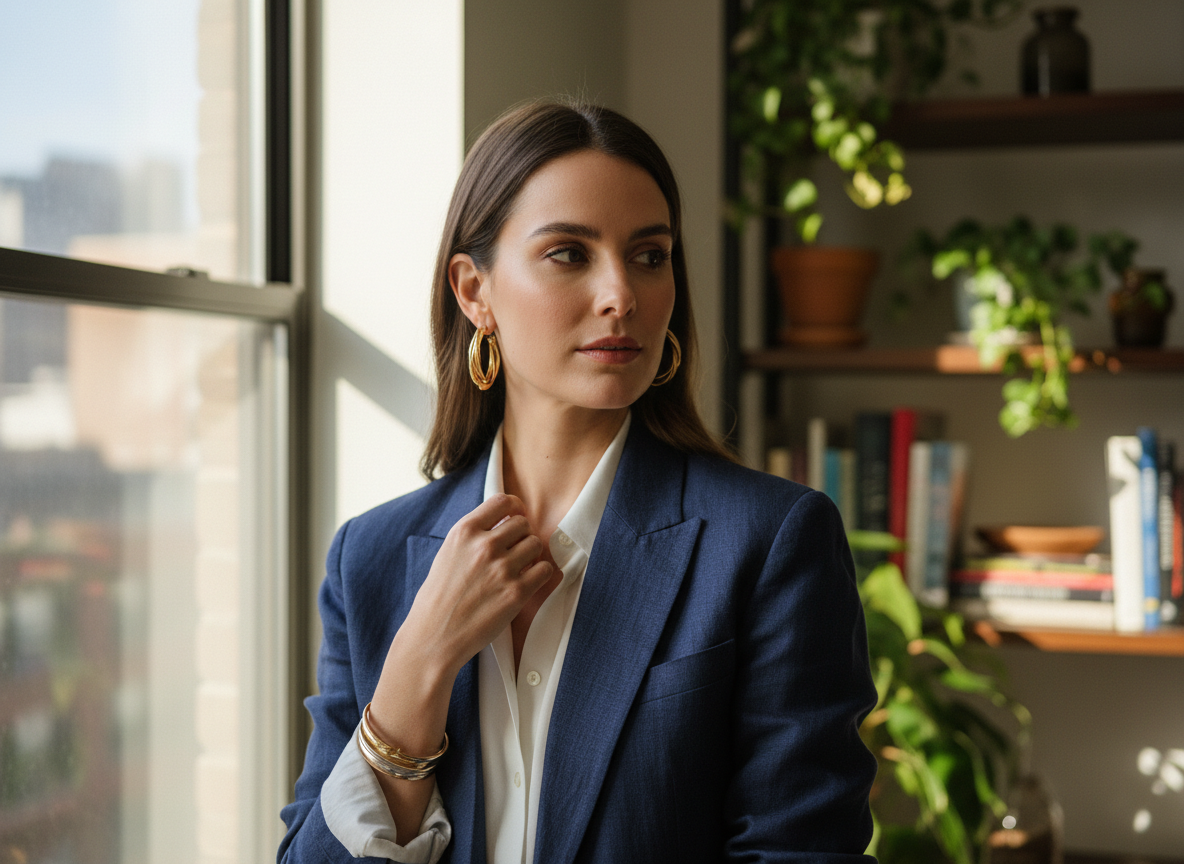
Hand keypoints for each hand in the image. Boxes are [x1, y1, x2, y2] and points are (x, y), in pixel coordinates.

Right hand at [397, 493, 553, 679]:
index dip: (515, 508)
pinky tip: (528, 581)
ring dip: (532, 555)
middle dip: (522, 536)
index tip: (516, 517)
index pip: (503, 501)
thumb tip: (503, 522)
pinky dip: (540, 574)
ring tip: (519, 569)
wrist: (433, 637)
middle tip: (515, 551)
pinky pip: (545, 570)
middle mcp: (484, 546)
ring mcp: (502, 569)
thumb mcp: (448, 553)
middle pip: (523, 523)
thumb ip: (474, 535)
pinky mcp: (516, 592)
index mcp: (464, 531)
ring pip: (536, 544)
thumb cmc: (439, 598)